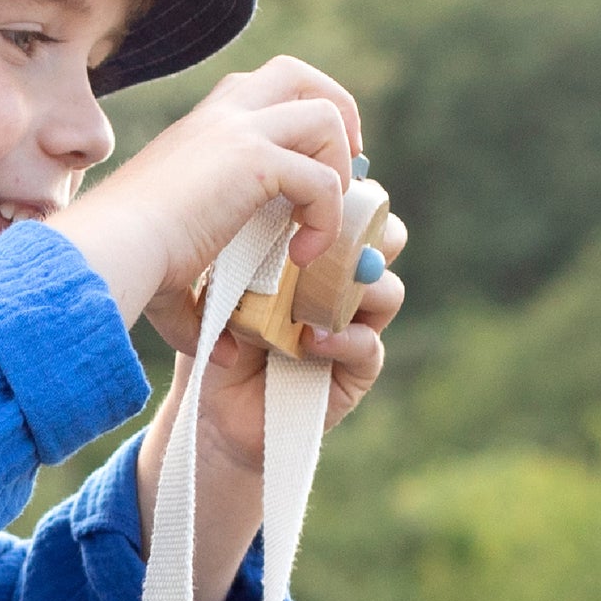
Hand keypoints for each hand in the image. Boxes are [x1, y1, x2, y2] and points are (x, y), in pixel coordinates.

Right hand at [51, 56, 365, 326]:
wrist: (111, 251)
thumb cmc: (130, 266)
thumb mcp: (173, 273)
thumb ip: (202, 305)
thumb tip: (228, 351)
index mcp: (203, 128)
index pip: (264, 90)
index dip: (301, 123)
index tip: (314, 175)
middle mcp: (221, 116)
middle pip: (300, 76)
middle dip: (337, 114)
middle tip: (345, 174)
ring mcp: (237, 130)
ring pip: (325, 115)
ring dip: (337, 170)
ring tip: (321, 226)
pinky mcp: (252, 159)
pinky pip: (321, 177)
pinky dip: (326, 217)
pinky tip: (302, 256)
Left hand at [132, 217, 407, 600]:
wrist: (213, 408)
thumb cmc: (217, 335)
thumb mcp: (226, 280)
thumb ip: (250, 242)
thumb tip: (268, 200)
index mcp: (321, 250)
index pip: (354, 206)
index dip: (347, 192)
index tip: (313, 191)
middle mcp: (345, 283)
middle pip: (387, 238)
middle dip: (368, 230)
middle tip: (332, 233)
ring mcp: (356, 325)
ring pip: (387, 290)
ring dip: (354, 286)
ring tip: (313, 296)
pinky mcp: (356, 371)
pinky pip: (369, 346)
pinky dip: (344, 340)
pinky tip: (308, 341)